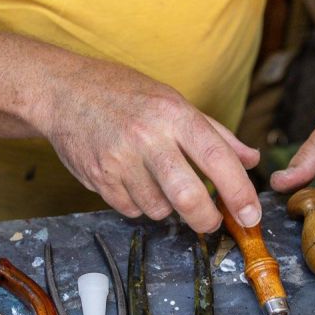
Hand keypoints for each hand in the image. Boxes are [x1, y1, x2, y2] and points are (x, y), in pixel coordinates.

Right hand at [40, 62, 260, 232]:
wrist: (63, 92)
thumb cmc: (124, 94)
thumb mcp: (173, 101)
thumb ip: (215, 133)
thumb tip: (251, 159)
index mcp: (173, 113)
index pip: (216, 158)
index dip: (239, 192)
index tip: (251, 215)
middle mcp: (147, 137)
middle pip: (188, 196)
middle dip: (207, 219)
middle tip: (212, 222)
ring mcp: (120, 160)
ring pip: (159, 209)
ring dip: (167, 207)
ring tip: (158, 183)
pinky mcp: (99, 179)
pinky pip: (132, 210)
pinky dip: (139, 204)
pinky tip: (133, 181)